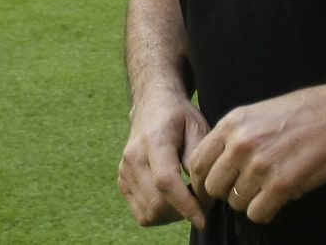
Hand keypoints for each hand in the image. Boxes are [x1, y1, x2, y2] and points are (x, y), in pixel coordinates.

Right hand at [118, 94, 209, 228]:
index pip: (165, 181)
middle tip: (202, 203)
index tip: (203, 219)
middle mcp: (133, 157)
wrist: (152, 105)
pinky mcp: (122, 181)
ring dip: (171, 215)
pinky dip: (159, 214)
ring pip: (148, 213)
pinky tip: (171, 200)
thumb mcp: (198, 127)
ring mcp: (124, 170)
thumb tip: (200, 191)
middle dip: (182, 212)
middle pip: (156, 202)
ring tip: (187, 200)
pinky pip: (141, 213)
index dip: (185, 204)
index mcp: (154, 141)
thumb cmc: (179, 117)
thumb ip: (199, 159)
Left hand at [185, 75, 325, 224]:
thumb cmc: (302, 112)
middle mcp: (240, 144)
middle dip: (226, 193)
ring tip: (266, 190)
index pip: (197, 161)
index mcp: (231, 124)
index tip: (209, 188)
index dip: (201, 180)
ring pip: (236, 202)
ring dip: (249, 202)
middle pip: (213, 186)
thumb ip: (233, 135)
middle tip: (243, 191)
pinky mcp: (282, 185)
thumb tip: (216, 164)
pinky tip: (276, 201)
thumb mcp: (256, 112)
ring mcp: (260, 165)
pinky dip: (265, 212)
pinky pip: (257, 213)